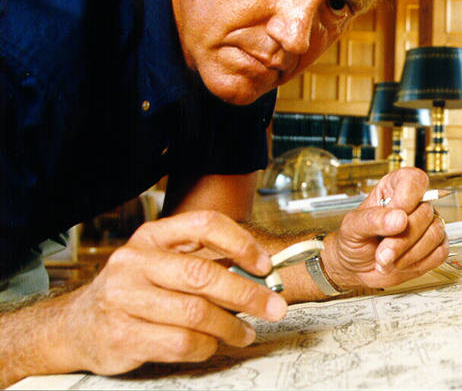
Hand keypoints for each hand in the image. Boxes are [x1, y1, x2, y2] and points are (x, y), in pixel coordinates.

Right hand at [52, 211, 286, 375]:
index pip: (203, 224)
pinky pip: (180, 343)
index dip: (240, 242)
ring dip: (230, 327)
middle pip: (203, 274)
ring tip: (245, 333)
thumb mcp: (164, 264)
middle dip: (247, 294)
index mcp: (152, 237)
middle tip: (273, 307)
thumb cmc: (135, 291)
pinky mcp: (122, 335)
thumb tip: (262, 275)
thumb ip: (207, 264)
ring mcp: (124, 299)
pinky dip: (206, 346)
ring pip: (196, 314)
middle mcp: (134, 262)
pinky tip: (211, 344)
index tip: (264, 264)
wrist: (78, 325)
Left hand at [321, 167, 448, 288]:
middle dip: (401, 239)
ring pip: (435, 233)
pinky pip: (440, 252)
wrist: (356, 269)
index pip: (414, 180)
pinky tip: (402, 263)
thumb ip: (373, 219)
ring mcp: (427, 225)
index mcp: (393, 189)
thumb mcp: (353, 227)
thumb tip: (399, 218)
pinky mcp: (435, 247)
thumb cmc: (354, 242)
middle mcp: (414, 204)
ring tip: (387, 260)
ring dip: (408, 254)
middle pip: (425, 212)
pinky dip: (418, 263)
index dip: (407, 199)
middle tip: (382, 252)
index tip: (394, 218)